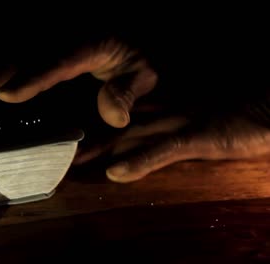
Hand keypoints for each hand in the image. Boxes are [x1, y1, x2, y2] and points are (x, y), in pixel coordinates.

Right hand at [0, 33, 157, 127]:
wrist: (123, 18)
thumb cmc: (133, 49)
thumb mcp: (144, 69)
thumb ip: (128, 90)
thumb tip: (115, 118)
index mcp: (88, 42)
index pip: (59, 59)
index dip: (35, 76)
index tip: (9, 95)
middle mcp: (57, 30)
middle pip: (18, 50)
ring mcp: (40, 23)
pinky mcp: (29, 21)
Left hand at [74, 109, 269, 182]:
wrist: (265, 107)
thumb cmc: (232, 117)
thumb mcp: (193, 127)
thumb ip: (167, 137)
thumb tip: (140, 152)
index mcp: (162, 113)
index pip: (120, 122)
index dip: (94, 130)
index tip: (69, 141)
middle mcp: (163, 116)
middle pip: (116, 129)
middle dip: (86, 141)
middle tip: (56, 152)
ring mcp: (178, 125)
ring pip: (130, 137)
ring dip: (100, 150)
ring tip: (71, 162)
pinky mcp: (197, 137)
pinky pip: (164, 150)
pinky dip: (140, 162)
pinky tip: (116, 173)